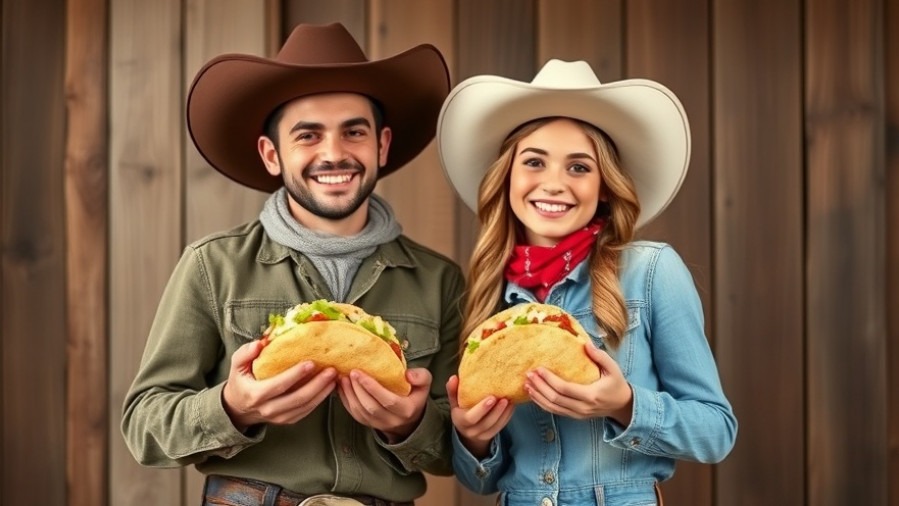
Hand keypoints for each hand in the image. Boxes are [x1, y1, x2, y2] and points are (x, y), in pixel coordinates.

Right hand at [222, 340, 337, 431]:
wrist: (239, 408)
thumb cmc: (241, 382)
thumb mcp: (236, 366)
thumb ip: (245, 353)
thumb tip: (260, 344)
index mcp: (255, 394)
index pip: (279, 385)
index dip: (295, 375)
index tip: (311, 363)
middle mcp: (268, 409)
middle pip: (297, 398)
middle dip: (317, 384)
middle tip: (331, 371)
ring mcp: (279, 417)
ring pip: (305, 406)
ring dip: (322, 392)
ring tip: (334, 378)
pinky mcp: (287, 420)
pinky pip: (307, 411)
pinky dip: (320, 400)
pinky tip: (329, 388)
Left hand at [337, 367, 430, 442]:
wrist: (409, 418)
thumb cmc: (415, 395)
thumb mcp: (425, 383)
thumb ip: (421, 376)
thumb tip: (408, 375)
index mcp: (406, 410)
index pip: (388, 401)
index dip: (373, 388)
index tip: (360, 373)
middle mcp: (392, 421)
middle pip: (371, 407)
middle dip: (358, 389)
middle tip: (351, 372)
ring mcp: (378, 424)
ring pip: (360, 411)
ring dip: (349, 394)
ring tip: (344, 377)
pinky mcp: (368, 424)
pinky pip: (354, 414)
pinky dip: (345, 400)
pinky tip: (342, 387)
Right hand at [446, 375, 512, 457]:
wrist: (466, 430)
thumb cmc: (460, 411)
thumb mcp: (454, 402)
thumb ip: (453, 391)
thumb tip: (453, 377)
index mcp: (461, 421)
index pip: (471, 418)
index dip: (482, 409)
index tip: (492, 397)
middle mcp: (471, 431)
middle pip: (486, 423)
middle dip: (496, 411)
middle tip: (504, 398)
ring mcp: (483, 435)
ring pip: (496, 426)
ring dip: (504, 413)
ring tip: (510, 400)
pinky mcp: (492, 435)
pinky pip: (501, 426)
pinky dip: (507, 416)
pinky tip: (512, 405)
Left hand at [525, 343, 633, 424]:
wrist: (622, 405)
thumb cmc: (616, 384)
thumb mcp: (613, 368)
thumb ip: (600, 356)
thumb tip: (585, 344)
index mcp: (591, 395)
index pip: (565, 389)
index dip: (550, 380)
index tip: (539, 369)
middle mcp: (582, 408)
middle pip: (555, 399)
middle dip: (539, 387)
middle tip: (528, 375)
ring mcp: (577, 414)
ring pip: (552, 408)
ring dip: (537, 396)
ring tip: (526, 384)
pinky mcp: (574, 416)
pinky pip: (555, 411)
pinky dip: (542, 404)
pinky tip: (534, 395)